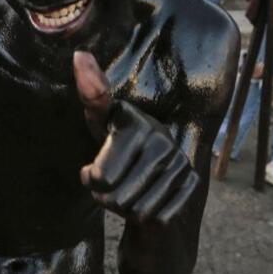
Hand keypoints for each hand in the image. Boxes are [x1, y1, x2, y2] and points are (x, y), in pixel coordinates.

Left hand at [75, 52, 199, 225]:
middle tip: (113, 184)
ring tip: (128, 191)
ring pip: (136, 212)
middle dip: (106, 198)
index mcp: (137, 124)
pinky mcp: (192, 185)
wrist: (151, 176)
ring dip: (125, 209)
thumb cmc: (117, 148)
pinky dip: (146, 220)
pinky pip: (156, 219)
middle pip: (116, 198)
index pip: (101, 178)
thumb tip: (80, 54)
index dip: (91, 181)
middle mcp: (163, 140)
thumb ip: (91, 95)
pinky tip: (146, 200)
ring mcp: (181, 163)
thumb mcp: (99, 124)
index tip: (92, 171)